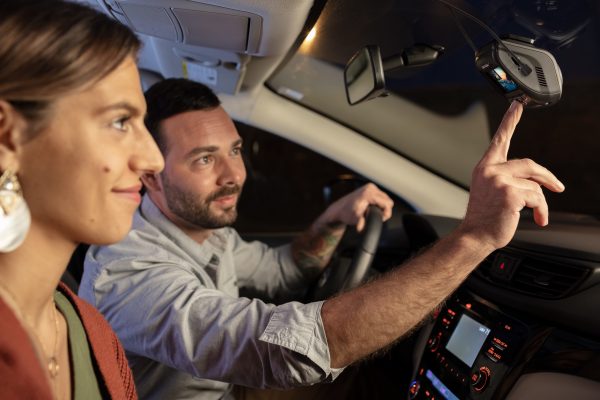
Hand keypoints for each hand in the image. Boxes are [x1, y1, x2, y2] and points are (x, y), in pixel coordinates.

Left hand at [316, 183, 393, 231]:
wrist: (339, 209)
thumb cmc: (346, 214)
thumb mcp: (355, 220)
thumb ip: (361, 223)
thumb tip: (361, 228)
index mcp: (368, 193)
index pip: (387, 203)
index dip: (386, 213)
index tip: (381, 219)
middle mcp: (370, 188)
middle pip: (388, 200)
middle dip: (384, 210)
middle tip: (376, 216)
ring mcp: (370, 187)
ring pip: (385, 198)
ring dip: (382, 206)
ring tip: (373, 212)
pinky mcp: (370, 188)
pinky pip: (381, 196)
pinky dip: (379, 202)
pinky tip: (372, 207)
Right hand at [459, 101, 564, 250]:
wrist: (475, 236)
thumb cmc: (485, 218)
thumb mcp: (493, 192)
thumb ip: (509, 179)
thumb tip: (537, 181)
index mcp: (485, 168)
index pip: (500, 140)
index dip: (510, 121)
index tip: (517, 104)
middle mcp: (490, 170)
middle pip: (529, 165)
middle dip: (547, 178)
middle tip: (558, 188)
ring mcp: (499, 180)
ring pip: (535, 185)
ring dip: (540, 203)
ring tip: (536, 214)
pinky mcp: (510, 193)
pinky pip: (537, 197)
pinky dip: (540, 210)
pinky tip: (534, 219)